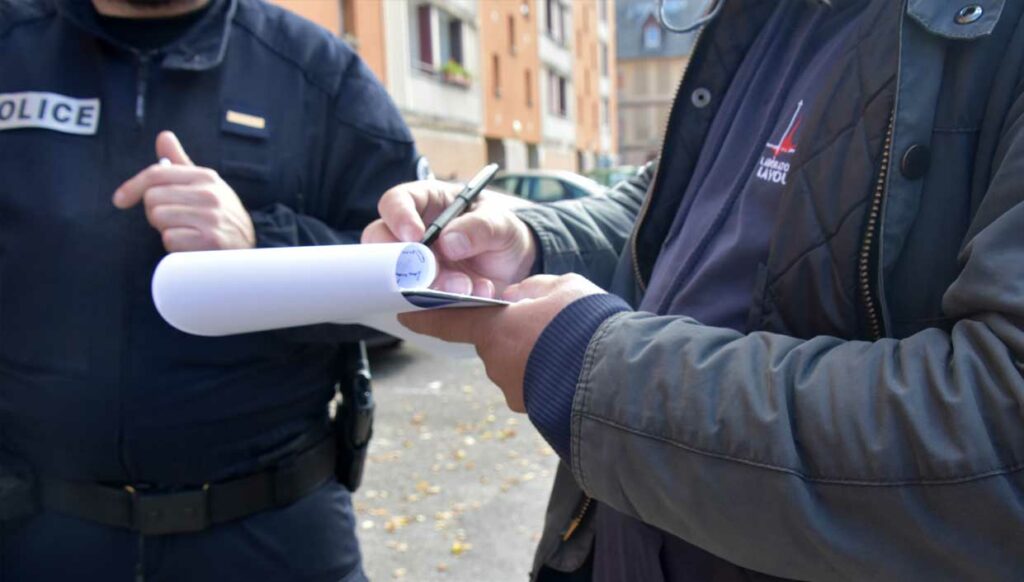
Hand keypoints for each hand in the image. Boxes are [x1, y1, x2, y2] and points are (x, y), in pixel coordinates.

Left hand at [113, 131, 255, 251]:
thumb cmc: (220, 215)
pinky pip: (169, 239)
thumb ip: (180, 162)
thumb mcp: (205, 185)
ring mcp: (211, 218)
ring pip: (158, 218)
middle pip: (152, 199)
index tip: (120, 200)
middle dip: (155, 212)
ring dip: (165, 229)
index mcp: (205, 177)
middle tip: (173, 219)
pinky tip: (190, 244)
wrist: (248, 247)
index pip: (157, 173)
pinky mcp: (210, 241)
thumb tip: (163, 136)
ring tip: (185, 230)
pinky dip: (175, 246)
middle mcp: (209, 194)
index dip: (132, 186)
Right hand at [362, 180, 536, 297]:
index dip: (399, 218)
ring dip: (429, 287)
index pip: (395, 202)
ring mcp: (415, 265)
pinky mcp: (423, 291)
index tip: (414, 236)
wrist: (515, 264)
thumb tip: (449, 242)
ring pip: (400, 278)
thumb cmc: (500, 230)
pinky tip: (475, 294)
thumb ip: (479, 227)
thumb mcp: (500, 222)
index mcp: (425, 203)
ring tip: (466, 287)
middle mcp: (412, 234)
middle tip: (434, 274)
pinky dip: (445, 302)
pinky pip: (420, 301)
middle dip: (406, 263)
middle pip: (383, 245)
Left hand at [398, 274, 603, 410]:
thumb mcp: (561, 288)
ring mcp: (515, 391)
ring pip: (517, 365)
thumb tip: (521, 299)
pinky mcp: (536, 412)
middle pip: (495, 342)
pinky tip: (574, 368)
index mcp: (495, 329)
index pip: (449, 321)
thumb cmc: (585, 324)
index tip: (404, 315)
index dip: (425, 316)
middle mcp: (496, 363)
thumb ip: (533, 291)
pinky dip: (548, 376)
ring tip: (570, 347)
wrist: (616, 377)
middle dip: (514, 333)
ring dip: (535, 356)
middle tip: (549, 323)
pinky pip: (535, 386)